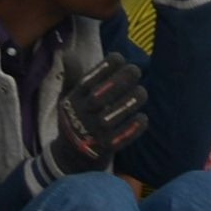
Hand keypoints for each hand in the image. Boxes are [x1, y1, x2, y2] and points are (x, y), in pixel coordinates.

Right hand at [49, 51, 151, 170]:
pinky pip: (124, 135)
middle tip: (136, 70)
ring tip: (142, 92)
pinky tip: (142, 117)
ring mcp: (94, 131)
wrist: (72, 157)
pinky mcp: (105, 147)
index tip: (120, 59)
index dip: (107, 65)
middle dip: (123, 78)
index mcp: (74, 98)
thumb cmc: (76, 118)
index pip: (90, 77)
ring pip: (115, 113)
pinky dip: (135, 126)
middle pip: (103, 93)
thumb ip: (72, 77)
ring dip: (132, 100)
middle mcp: (83, 113)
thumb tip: (69, 54)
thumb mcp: (68, 98)